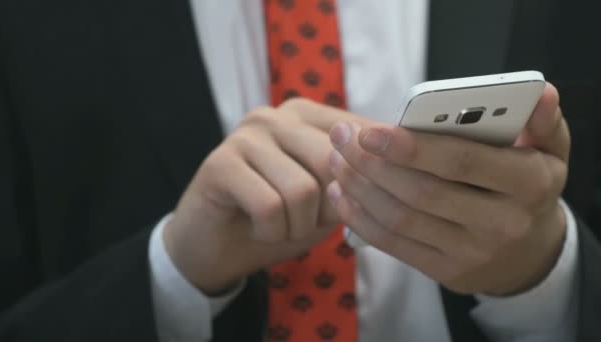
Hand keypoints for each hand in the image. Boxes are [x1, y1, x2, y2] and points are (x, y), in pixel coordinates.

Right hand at [164, 99, 362, 294]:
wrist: (216, 248)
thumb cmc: (278, 221)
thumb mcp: (327, 201)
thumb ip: (354, 180)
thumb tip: (392, 169)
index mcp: (308, 116)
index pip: (360, 135)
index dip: (371, 178)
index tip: (361, 206)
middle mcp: (277, 115)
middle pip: (333, 161)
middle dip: (328, 209)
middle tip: (306, 222)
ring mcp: (246, 134)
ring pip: (303, 190)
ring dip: (297, 227)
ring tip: (279, 227)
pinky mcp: (220, 162)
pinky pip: (269, 207)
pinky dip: (271, 233)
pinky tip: (257, 230)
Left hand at [327, 84, 569, 294]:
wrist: (530, 254)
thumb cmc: (529, 188)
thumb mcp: (550, 152)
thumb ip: (542, 120)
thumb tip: (539, 91)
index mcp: (529, 184)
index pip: (461, 162)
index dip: (411, 147)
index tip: (370, 131)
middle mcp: (501, 224)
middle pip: (421, 192)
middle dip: (372, 163)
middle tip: (341, 137)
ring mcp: (471, 253)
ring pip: (400, 218)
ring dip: (360, 186)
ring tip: (336, 158)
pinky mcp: (446, 271)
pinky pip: (393, 243)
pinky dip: (360, 217)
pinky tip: (341, 193)